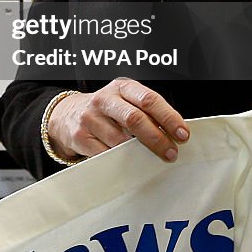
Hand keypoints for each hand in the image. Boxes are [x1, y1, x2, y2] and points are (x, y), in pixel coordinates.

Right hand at [46, 78, 188, 162]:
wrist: (69, 114)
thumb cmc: (109, 110)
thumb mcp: (127, 101)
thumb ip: (148, 113)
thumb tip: (174, 134)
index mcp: (122, 87)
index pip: (148, 99)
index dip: (168, 117)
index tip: (182, 134)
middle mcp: (104, 99)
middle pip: (134, 119)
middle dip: (157, 138)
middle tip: (171, 153)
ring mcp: (90, 117)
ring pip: (120, 141)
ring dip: (140, 154)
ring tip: (152, 160)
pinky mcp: (80, 137)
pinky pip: (106, 154)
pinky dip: (121, 162)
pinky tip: (130, 164)